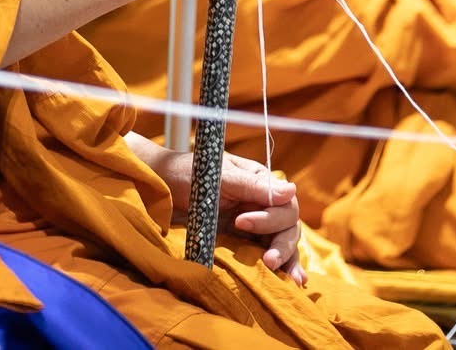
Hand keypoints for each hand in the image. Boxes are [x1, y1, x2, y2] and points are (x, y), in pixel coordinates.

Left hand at [129, 135, 304, 283]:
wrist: (160, 186)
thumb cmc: (187, 174)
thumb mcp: (217, 177)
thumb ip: (251, 186)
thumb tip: (290, 191)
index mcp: (259, 181)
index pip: (283, 203)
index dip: (269, 217)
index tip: (240, 222)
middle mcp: (262, 202)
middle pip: (288, 225)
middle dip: (281, 244)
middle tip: (267, 260)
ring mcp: (255, 223)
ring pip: (283, 241)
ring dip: (288, 259)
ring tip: (289, 280)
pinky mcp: (245, 240)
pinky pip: (269, 251)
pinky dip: (285, 266)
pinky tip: (295, 281)